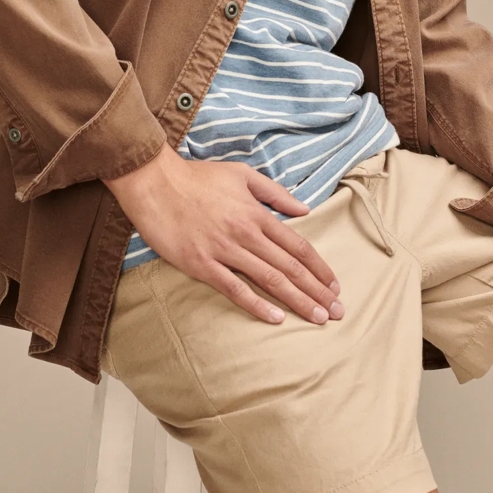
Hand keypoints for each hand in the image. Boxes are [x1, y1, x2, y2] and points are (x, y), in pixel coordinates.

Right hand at [102, 143, 343, 326]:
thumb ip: (275, 193)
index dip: (319, 268)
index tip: (334, 286)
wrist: (154, 181)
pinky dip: (256, 304)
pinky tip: (275, 317)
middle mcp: (246, 233)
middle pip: (290, 267)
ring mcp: (224, 250)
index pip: (298, 246)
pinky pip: (234, 288)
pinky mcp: (201, 264)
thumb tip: (305, 209)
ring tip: (318, 317)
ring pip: (269, 279)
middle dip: (317, 291)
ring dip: (296, 300)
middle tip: (337, 312)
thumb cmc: (198, 177)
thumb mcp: (242, 174)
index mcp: (257, 213)